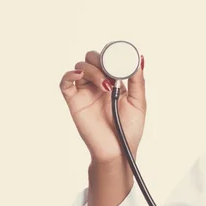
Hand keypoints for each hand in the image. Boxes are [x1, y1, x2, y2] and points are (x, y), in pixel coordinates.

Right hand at [59, 50, 146, 164]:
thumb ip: (137, 80)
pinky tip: (80, 76)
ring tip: (106, 86)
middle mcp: (98, 84)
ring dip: (92, 70)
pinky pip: (65, 83)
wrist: (117, 150)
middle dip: (100, 60)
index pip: (108, 60)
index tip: (122, 58)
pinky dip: (70, 74)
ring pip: (81, 67)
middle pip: (92, 59)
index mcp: (114, 82)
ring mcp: (85, 92)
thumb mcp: (138, 101)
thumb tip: (140, 59)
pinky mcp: (74, 101)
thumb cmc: (129, 129)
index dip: (112, 55)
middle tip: (111, 72)